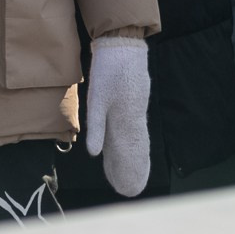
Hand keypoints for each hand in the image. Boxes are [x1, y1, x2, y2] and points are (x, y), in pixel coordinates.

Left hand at [84, 36, 150, 197]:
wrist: (124, 45)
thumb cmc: (109, 71)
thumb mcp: (98, 99)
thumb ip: (97, 127)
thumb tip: (95, 154)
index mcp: (128, 118)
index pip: (131, 152)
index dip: (130, 170)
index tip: (130, 187)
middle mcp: (137, 116)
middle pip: (137, 148)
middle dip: (134, 168)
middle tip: (133, 188)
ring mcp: (138, 108)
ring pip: (137, 138)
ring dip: (135, 157)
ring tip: (134, 173)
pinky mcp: (137, 101)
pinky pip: (136, 127)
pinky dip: (135, 141)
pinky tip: (131, 145)